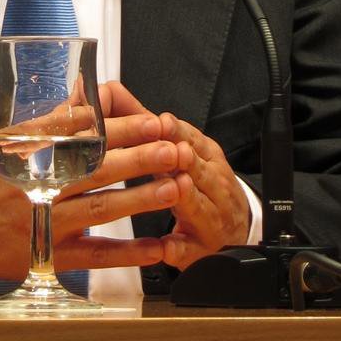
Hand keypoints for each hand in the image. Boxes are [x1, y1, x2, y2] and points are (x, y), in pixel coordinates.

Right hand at [0, 98, 183, 279]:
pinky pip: (96, 256)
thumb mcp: (13, 145)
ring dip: (139, 200)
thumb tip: (90, 96)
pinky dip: (128, 254)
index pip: (82, 138)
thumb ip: (55, 123)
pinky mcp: (53, 257)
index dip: (121, 129)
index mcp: (32, 156)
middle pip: (96, 171)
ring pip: (100, 211)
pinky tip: (157, 247)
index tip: (153, 121)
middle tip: (173, 149)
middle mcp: (40, 188)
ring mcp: (47, 225)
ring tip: (174, 188)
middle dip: (138, 159)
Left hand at [103, 83, 251, 269]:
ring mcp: (210, 218)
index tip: (161, 122)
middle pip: (199, 169)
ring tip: (176, 189)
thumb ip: (140, 120)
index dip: (177, 131)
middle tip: (173, 153)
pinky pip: (190, 250)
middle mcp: (212, 184)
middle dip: (186, 160)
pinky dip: (179, 249)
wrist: (231, 227)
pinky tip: (166, 249)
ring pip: (200, 206)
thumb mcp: (174, 147)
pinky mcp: (201, 250)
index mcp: (205, 156)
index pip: (192, 138)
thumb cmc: (196, 181)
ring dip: (188, 198)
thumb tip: (108, 90)